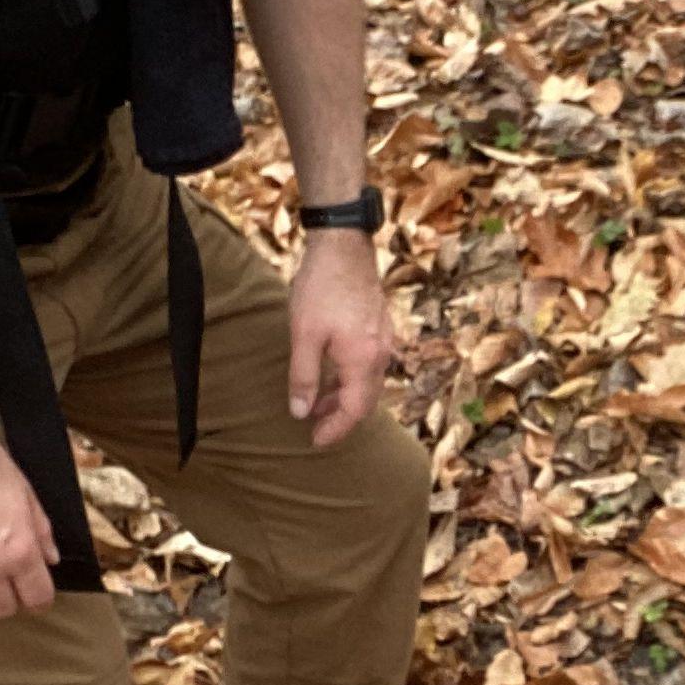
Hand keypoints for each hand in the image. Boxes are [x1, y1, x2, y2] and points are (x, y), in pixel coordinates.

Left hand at [287, 233, 392, 446]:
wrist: (343, 244)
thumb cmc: (321, 286)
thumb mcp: (304, 335)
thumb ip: (304, 376)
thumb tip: (300, 412)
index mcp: (364, 360)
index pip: (354, 410)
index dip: (335, 429)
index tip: (316, 441)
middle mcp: (381, 353)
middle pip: (367, 401)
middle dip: (342, 417)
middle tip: (316, 427)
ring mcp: (384, 339)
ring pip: (369, 382)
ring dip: (345, 396)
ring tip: (319, 401)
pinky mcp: (380, 326)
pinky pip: (370, 364)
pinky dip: (352, 378)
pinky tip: (332, 372)